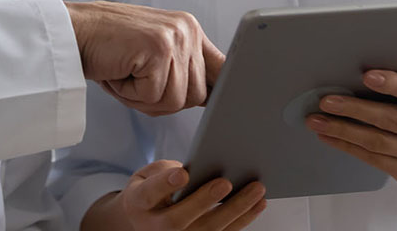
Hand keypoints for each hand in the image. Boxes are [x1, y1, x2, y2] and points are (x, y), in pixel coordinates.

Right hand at [66, 0, 225, 114]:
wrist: (73, 31)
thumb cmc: (107, 48)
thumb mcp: (153, 55)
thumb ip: (181, 70)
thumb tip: (211, 100)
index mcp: (190, 29)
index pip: (223, 69)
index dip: (220, 93)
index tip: (220, 109)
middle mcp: (188, 29)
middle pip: (198, 96)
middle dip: (164, 100)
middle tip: (135, 80)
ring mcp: (174, 37)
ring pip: (176, 100)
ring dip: (145, 98)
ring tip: (125, 73)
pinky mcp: (158, 48)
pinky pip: (155, 97)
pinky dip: (131, 94)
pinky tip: (119, 71)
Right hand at [81, 160, 265, 230]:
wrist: (144, 218)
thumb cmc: (150, 188)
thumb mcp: (147, 174)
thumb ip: (166, 171)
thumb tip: (196, 170)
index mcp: (138, 203)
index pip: (150, 194)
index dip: (165, 184)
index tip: (183, 173)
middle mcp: (156, 227)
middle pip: (180, 219)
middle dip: (204, 201)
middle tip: (225, 182)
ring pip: (208, 230)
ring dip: (235, 210)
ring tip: (256, 188)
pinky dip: (243, 219)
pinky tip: (258, 203)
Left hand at [305, 50, 396, 189]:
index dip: (393, 83)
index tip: (367, 76)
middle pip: (390, 120)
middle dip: (353, 110)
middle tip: (325, 102)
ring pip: (376, 143)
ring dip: (341, 130)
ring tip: (316, 120)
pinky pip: (373, 160)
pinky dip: (347, 147)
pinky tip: (329, 136)